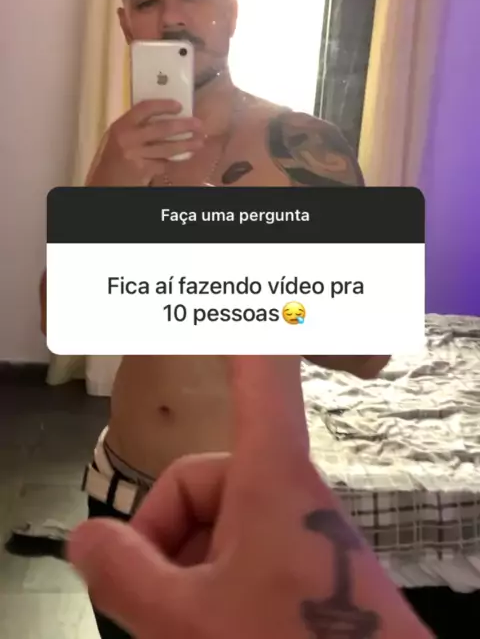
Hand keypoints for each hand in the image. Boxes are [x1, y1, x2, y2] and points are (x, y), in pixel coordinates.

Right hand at [69, 357, 430, 638]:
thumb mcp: (189, 620)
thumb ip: (126, 576)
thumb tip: (85, 538)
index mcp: (270, 474)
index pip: (259, 375)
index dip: (240, 328)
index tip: (237, 279)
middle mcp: (287, 490)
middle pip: (200, 483)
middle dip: (161, 539)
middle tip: (149, 608)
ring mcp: (298, 529)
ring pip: (216, 526)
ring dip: (184, 572)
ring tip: (180, 629)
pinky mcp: (306, 565)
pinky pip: (242, 553)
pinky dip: (212, 586)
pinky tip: (205, 628)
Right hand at [86, 100, 203, 186]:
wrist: (105, 181)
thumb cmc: (115, 157)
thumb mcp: (120, 137)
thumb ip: (137, 126)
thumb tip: (167, 116)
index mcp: (121, 125)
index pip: (144, 108)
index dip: (163, 105)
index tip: (179, 105)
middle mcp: (128, 138)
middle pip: (162, 128)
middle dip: (184, 126)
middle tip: (198, 125)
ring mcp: (135, 155)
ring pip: (167, 147)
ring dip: (187, 145)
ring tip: (199, 142)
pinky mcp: (142, 170)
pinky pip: (164, 162)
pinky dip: (175, 160)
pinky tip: (185, 157)